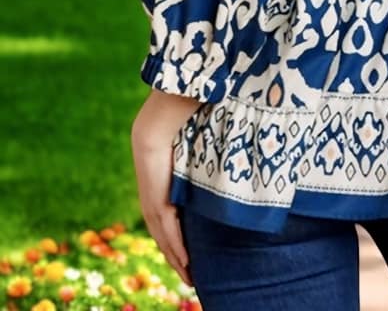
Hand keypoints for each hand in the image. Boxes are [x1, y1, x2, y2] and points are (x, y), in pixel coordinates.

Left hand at [130, 91, 202, 287]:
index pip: (167, 221)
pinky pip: (170, 233)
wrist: (156, 125)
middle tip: (190, 277)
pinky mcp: (159, 204)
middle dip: (177, 259)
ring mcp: (154, 204)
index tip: (187, 254)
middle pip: (165, 238)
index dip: (176, 239)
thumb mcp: (189, 151)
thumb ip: (200, 157)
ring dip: (177, 260)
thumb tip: (218, 148)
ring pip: (166, 240)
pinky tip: (186, 263)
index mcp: (158, 189)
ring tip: (189, 278)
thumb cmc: (174, 132)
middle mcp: (153, 201)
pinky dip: (177, 249)